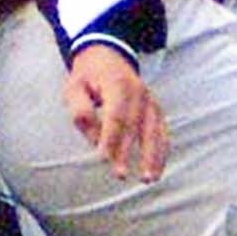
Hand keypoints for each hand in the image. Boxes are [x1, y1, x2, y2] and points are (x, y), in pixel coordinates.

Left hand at [64, 44, 167, 182]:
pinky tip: (157, 170)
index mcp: (117, 85)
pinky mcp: (155, 109)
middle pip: (135, 126)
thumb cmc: (88, 76)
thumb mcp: (74, 87)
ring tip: (148, 179)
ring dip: (153, 156)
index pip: (115, 115)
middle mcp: (139, 92)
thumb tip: (93, 136)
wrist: (108, 56)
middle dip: (128, 152)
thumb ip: (80, 109)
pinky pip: (162, 132)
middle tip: (120, 175)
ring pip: (155, 130)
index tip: (103, 158)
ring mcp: (150, 100)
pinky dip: (162, 151)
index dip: (110, 138)